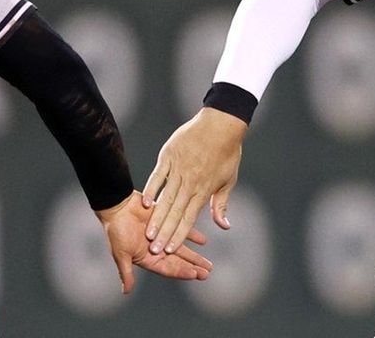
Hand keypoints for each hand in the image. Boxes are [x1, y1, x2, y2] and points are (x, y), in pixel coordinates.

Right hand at [95, 191, 213, 293]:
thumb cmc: (116, 230)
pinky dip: (192, 234)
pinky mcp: (166, 221)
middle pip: (178, 261)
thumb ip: (126, 273)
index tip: (196, 275)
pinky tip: (203, 240)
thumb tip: (126, 291)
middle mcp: (157, 249)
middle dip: (193, 267)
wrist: (117, 206)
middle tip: (207, 273)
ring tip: (208, 263)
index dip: (182, 272)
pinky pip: (181, 228)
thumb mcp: (121, 254)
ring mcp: (163, 235)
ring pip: (182, 247)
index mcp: (147, 258)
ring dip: (195, 255)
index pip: (169, 268)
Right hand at [142, 107, 247, 254]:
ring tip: (148, 234)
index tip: (170, 250)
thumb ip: (221, 204)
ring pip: (165, 198)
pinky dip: (151, 189)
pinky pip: (158, 175)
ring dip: (156, 217)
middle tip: (154, 250)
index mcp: (204, 189)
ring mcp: (178, 169)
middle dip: (164, 233)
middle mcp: (190, 182)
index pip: (189, 218)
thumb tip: (224, 227)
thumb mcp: (229, 180)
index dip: (179, 235)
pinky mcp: (169, 156)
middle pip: (175, 212)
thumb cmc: (226, 152)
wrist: (220, 123)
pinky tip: (145, 203)